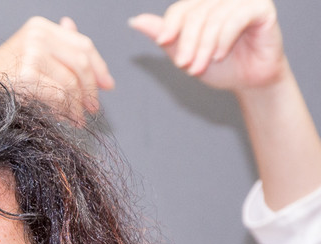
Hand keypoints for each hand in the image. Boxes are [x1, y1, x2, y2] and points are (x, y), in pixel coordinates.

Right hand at [0, 16, 113, 124]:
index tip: (107, 85)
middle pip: (81, 62)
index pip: (82, 44)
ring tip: (77, 118)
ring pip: (71, 82)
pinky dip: (66, 110)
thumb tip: (92, 59)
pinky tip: (66, 119)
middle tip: (93, 108)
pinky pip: (58, 96)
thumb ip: (58, 52)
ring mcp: (32, 54)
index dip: (99, 67)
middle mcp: (37, 36)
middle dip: (91, 89)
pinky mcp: (27, 75)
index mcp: (39, 28)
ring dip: (78, 105)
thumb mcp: (28, 58)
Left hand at [129, 0, 284, 89]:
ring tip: (199, 66)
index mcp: (204, 5)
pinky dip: (223, 39)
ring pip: (214, 17)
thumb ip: (164, 35)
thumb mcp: (185, 52)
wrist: (249, 81)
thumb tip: (135, 21)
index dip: (170, 24)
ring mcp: (243, 0)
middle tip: (184, 64)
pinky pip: (236, 19)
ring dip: (204, 46)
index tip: (162, 41)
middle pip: (195, 13)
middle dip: (187, 42)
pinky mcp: (262, 8)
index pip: (181, 8)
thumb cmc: (219, 66)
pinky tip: (220, 56)